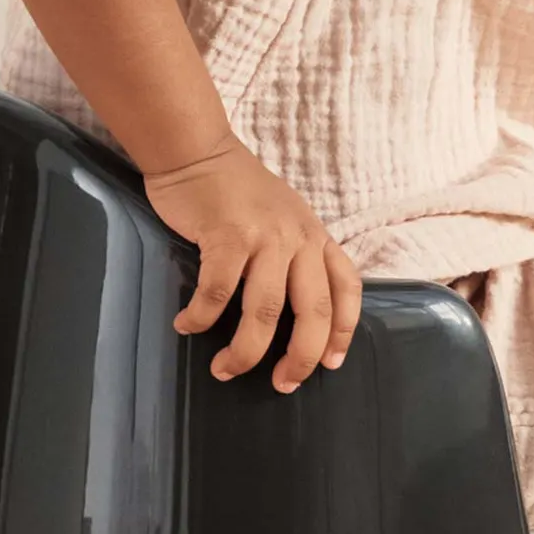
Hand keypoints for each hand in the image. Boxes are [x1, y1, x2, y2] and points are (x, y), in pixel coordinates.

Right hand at [143, 132, 362, 390]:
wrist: (196, 149)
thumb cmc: (235, 188)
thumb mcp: (282, 216)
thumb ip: (292, 253)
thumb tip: (288, 312)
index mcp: (314, 235)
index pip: (347, 287)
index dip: (343, 330)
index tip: (330, 363)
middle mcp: (298, 237)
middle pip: (311, 311)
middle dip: (299, 357)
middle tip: (282, 384)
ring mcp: (264, 236)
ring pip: (264, 311)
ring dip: (245, 351)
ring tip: (225, 370)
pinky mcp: (227, 236)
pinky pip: (217, 293)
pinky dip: (201, 318)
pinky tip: (186, 326)